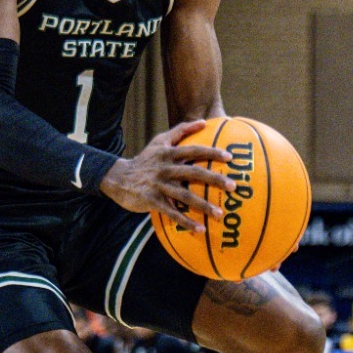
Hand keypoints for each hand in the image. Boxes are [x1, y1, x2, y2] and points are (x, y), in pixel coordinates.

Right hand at [98, 120, 233, 232]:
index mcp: (168, 153)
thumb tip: (204, 122)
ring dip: (203, 206)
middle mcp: (165, 168)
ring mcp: (159, 185)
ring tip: (220, 214)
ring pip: (184, 196)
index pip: (193, 150)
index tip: (229, 158)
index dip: (211, 152)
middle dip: (214, 179)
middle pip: (193, 173)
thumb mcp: (159, 141)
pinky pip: (172, 213)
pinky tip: (200, 230)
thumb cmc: (145, 159)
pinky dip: (186, 222)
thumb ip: (181, 130)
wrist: (119, 178)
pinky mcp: (152, 201)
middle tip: (233, 186)